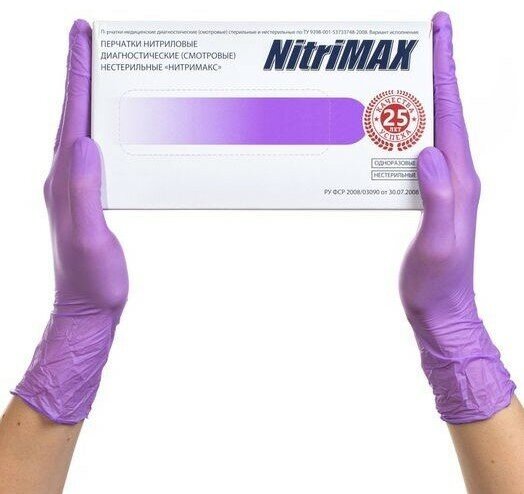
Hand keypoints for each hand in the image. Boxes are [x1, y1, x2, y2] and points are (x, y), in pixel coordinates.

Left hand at [13, 20, 127, 423]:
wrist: (87, 306)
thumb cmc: (88, 277)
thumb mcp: (86, 235)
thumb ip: (82, 190)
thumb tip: (85, 143)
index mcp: (64, 177)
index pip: (71, 114)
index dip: (77, 72)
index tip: (82, 35)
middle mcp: (66, 175)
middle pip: (75, 112)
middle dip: (82, 72)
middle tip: (93, 40)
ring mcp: (79, 186)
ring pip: (87, 129)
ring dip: (94, 97)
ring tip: (106, 72)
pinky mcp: (93, 197)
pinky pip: (101, 152)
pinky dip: (108, 127)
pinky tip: (119, 126)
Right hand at [399, 12, 513, 422]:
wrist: (443, 310)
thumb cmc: (440, 283)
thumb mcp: (441, 244)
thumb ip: (438, 198)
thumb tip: (430, 153)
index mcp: (460, 180)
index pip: (452, 115)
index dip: (447, 70)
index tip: (441, 32)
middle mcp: (457, 176)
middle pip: (445, 113)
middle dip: (436, 70)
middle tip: (421, 39)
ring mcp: (444, 186)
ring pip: (431, 130)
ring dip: (420, 98)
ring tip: (403, 73)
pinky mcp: (430, 198)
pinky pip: (418, 154)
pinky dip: (406, 132)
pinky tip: (391, 130)